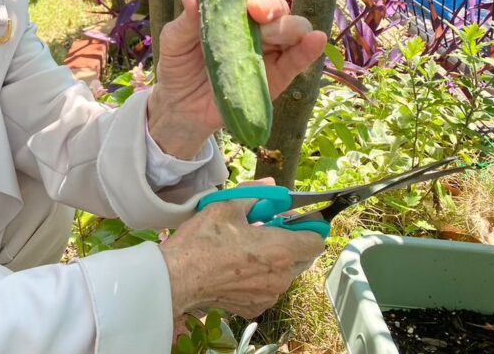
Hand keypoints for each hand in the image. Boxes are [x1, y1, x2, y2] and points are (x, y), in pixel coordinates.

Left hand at [147, 0, 327, 158]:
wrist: (181, 107)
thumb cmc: (179, 65)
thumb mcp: (173, 40)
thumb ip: (185, 20)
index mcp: (231, 8)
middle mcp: (255, 25)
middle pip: (275, 5)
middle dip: (269, 3)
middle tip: (254, 9)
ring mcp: (269, 49)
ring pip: (292, 28)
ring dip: (288, 25)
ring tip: (271, 31)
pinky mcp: (278, 76)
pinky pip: (299, 60)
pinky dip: (309, 49)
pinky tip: (315, 40)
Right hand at [159, 179, 324, 317]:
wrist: (178, 277)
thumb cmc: (204, 240)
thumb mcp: (227, 206)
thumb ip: (255, 194)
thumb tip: (271, 185)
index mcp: (280, 250)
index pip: (316, 241)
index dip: (307, 227)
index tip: (290, 220)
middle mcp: (281, 277)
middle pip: (302, 258)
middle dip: (290, 243)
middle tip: (264, 231)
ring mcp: (269, 296)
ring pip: (284, 274)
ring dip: (274, 261)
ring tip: (246, 250)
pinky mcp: (254, 308)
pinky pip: (267, 289)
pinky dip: (259, 279)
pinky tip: (236, 269)